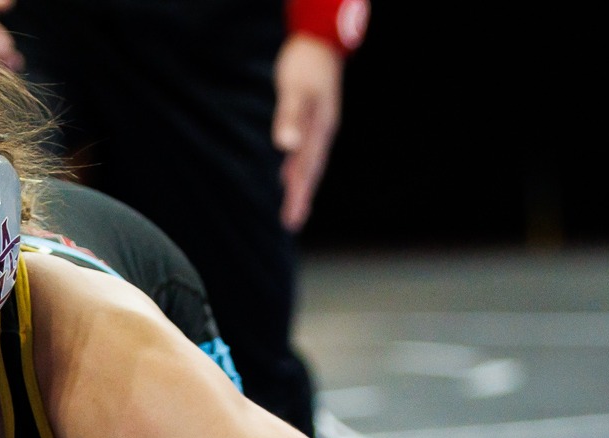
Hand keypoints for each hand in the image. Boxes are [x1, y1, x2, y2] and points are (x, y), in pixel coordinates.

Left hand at [272, 34, 343, 230]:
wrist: (319, 42)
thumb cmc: (304, 65)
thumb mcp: (296, 89)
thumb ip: (290, 115)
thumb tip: (287, 146)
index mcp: (319, 130)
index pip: (306, 170)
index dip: (299, 194)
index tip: (293, 219)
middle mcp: (321, 132)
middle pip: (310, 171)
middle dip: (301, 197)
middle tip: (292, 223)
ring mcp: (318, 126)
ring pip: (307, 162)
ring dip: (300, 185)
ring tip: (294, 208)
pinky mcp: (312, 119)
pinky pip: (304, 150)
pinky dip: (296, 166)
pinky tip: (288, 174)